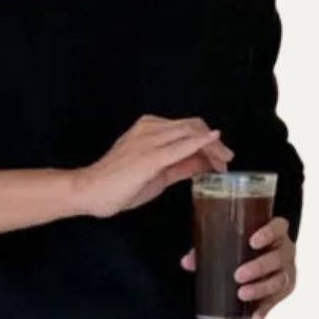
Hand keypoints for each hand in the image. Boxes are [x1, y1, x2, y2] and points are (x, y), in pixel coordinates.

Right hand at [75, 116, 232, 218]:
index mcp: (150, 128)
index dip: (207, 140)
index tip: (219, 157)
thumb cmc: (117, 185)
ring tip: (224, 161)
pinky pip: (181, 145)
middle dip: (214, 143)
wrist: (91, 190)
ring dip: (212, 146)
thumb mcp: (156, 174)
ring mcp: (151, 140)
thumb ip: (180, 165)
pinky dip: (200, 142)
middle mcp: (151, 128)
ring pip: (190, 134)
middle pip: (192, 127)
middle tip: (227, 160)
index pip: (187, 128)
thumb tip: (203, 163)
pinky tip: (213, 141)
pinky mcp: (151, 156)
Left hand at [179, 216, 296, 318]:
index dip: (269, 233)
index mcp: (275, 232)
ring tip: (242, 294)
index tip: (252, 241)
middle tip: (238, 275)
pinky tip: (255, 317)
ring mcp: (286, 270)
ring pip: (279, 280)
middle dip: (259, 267)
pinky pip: (277, 300)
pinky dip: (265, 309)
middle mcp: (285, 250)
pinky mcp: (284, 289)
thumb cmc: (245, 246)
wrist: (263, 256)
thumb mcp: (231, 242)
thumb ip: (208, 249)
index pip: (278, 227)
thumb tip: (187, 262)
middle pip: (278, 257)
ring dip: (261, 289)